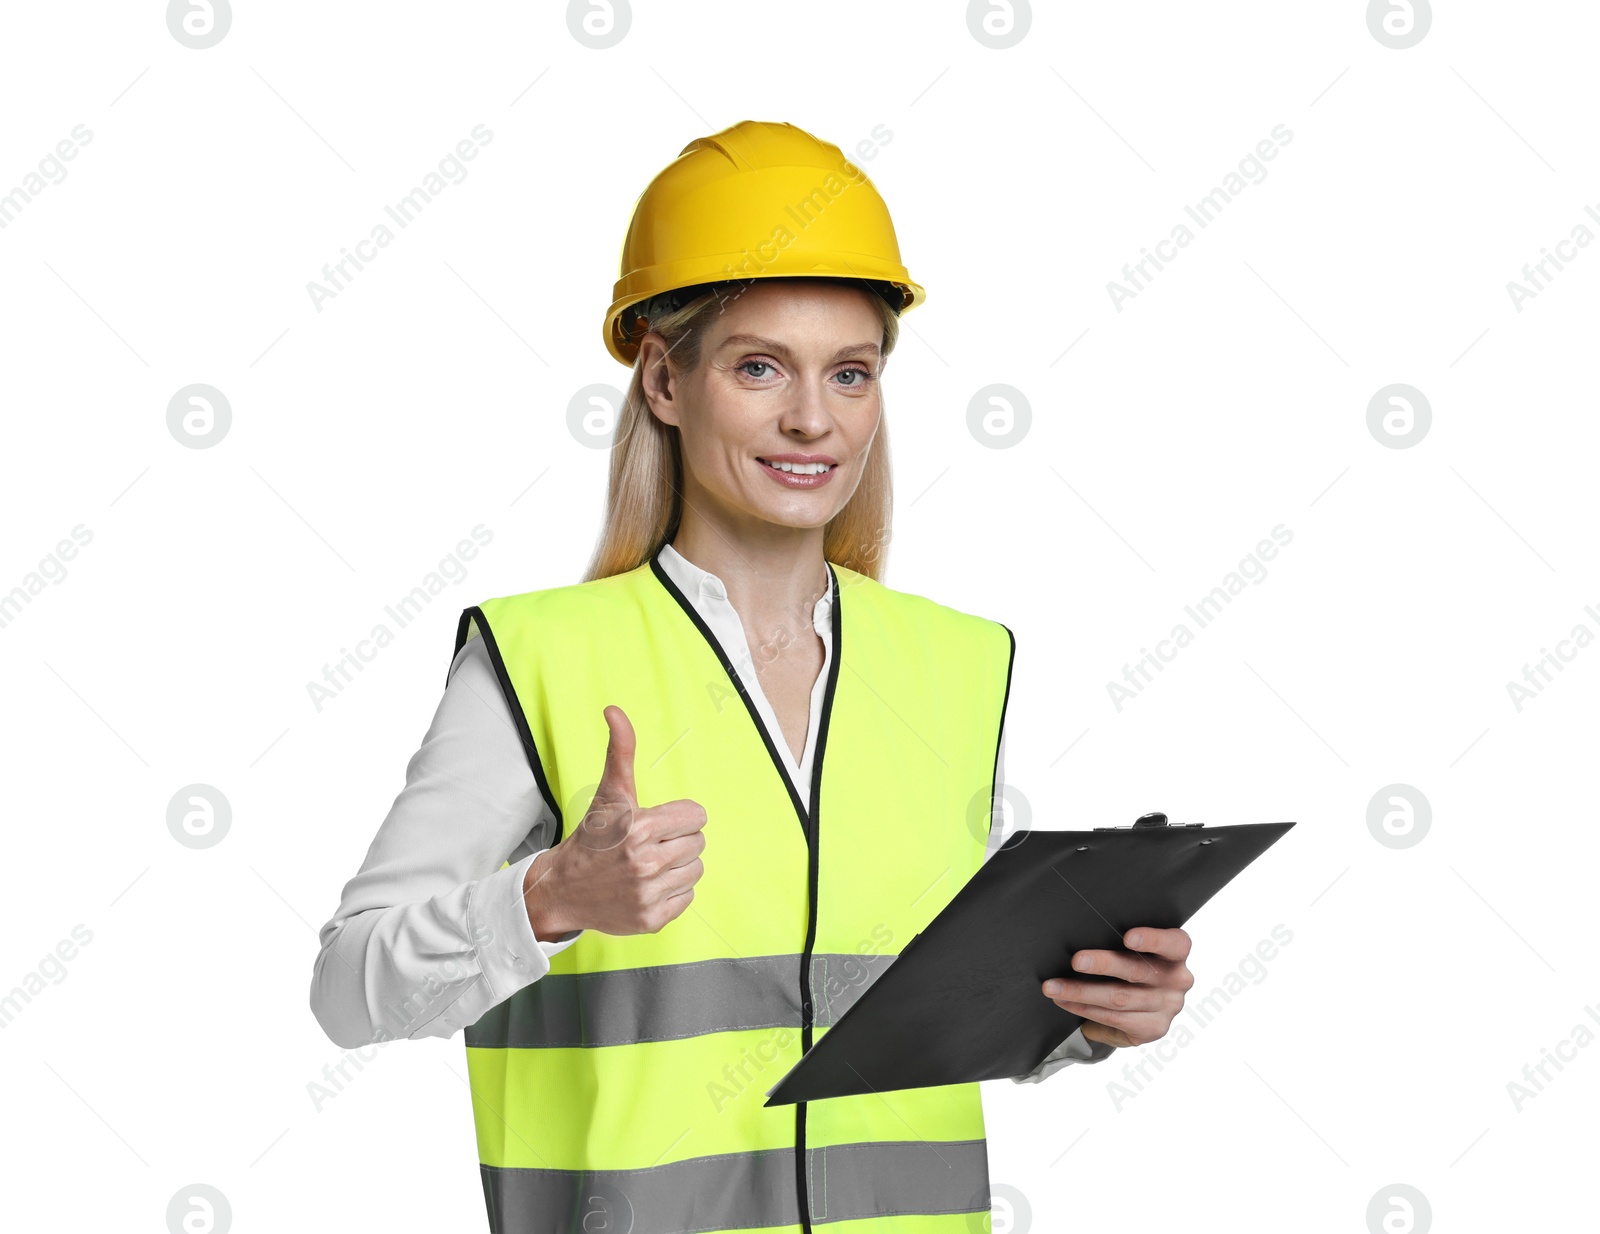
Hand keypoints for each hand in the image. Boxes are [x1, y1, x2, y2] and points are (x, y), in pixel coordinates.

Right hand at [523, 704, 707, 938]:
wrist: (562, 888)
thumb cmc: (592, 837)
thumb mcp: (608, 793)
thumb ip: (620, 751)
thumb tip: (614, 710)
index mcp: (638, 828)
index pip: (696, 816)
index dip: (680, 816)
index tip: (658, 823)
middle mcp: (644, 863)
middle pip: (698, 843)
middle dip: (678, 840)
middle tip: (651, 844)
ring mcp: (648, 894)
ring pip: (695, 870)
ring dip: (678, 866)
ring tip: (651, 865)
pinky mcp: (651, 920)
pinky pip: (687, 898)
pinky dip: (672, 892)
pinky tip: (649, 886)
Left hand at [1040, 926, 1193, 1048]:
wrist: (1141, 1007)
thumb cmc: (1132, 966)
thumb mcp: (1135, 951)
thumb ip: (1119, 942)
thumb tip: (1082, 932)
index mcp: (1176, 953)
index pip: (1174, 943)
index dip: (1152, 939)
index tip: (1128, 937)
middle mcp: (1177, 979)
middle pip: (1137, 970)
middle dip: (1103, 964)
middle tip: (1076, 960)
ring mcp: (1167, 1007)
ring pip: (1119, 998)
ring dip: (1081, 992)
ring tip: (1054, 986)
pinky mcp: (1153, 1029)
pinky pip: (1113, 1018)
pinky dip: (1084, 1008)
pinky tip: (1065, 1001)